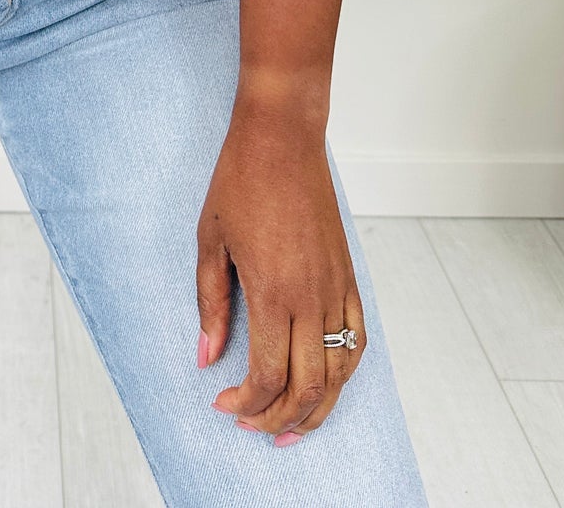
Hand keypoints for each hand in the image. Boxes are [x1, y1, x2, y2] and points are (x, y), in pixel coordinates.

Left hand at [196, 101, 366, 445]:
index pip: (268, 375)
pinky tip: (326, 382)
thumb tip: (206, 358)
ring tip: (292, 425)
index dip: (247, 404)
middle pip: (307, 386)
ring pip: (339, 372)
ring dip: (318, 408)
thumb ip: (210, 304)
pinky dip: (344, 371)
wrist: (282, 136)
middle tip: (253, 427)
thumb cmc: (241, 179)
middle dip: (280, 419)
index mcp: (272, 291)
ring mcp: (335, 286)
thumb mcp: (210, 240)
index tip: (223, 405)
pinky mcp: (349, 274)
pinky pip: (357, 338)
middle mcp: (311, 296)